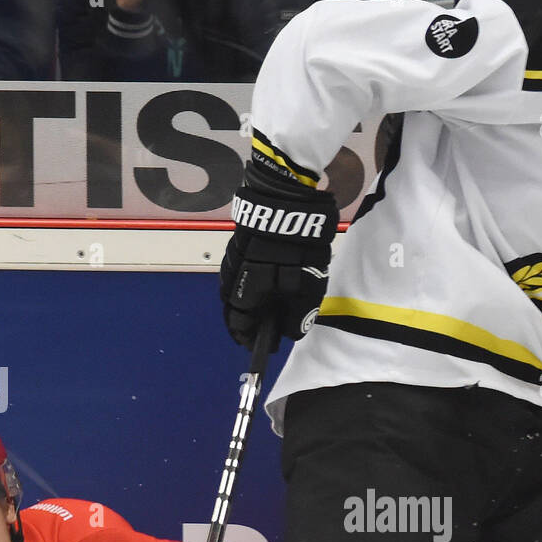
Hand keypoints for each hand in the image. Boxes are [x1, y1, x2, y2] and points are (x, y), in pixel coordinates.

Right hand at [220, 161, 337, 349]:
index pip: (239, 325)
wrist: (288, 195)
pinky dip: (250, 283)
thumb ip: (299, 316)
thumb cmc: (299, 246)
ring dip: (248, 302)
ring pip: (235, 289)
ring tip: (268, 308)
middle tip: (264, 330)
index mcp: (246, 291)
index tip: (266, 346)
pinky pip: (240, 271)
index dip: (250, 339)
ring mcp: (233, 256)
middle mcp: (233, 276)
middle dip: (247, 322)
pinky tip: (266, 282)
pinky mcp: (240, 241)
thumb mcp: (308, 287)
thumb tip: (292, 332)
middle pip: (233, 308)